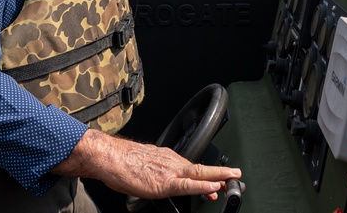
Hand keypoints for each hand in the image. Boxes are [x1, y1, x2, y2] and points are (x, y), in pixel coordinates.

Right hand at [56, 129, 241, 199]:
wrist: (109, 157)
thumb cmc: (120, 162)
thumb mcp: (143, 164)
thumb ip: (156, 171)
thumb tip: (157, 179)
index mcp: (167, 158)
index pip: (192, 168)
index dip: (208, 175)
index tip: (220, 181)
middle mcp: (171, 162)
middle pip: (201, 169)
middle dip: (221, 173)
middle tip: (237, 176)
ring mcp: (169, 172)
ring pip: (199, 175)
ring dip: (218, 177)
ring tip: (232, 180)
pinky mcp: (163, 183)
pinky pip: (187, 185)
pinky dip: (202, 186)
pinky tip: (213, 188)